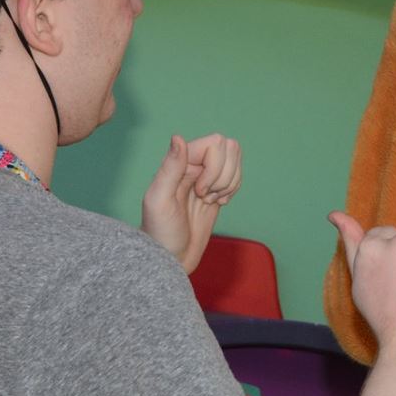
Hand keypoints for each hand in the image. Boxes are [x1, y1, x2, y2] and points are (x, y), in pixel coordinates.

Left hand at [141, 133, 240, 272]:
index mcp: (179, 162)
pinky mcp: (216, 190)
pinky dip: (232, 190)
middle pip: (229, 149)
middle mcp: (194, 164)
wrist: (170, 257)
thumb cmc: (160, 232)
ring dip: (229, 183)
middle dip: (224, 176)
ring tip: (210, 200)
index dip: (214, 168)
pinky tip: (216, 203)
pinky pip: (236, 177)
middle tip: (205, 196)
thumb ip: (170, 168)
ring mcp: (206, 177)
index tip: (199, 192)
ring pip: (235, 161)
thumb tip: (178, 138)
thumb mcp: (159, 200)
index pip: (215, 143)